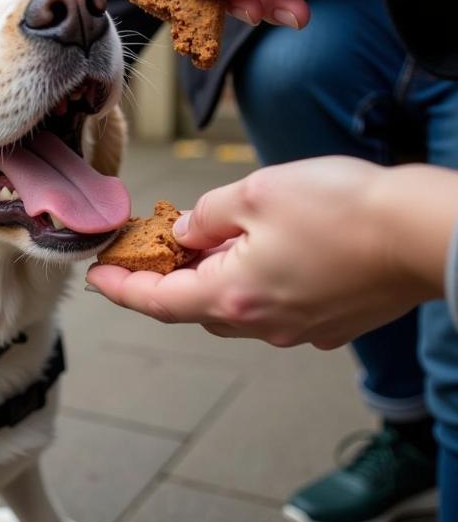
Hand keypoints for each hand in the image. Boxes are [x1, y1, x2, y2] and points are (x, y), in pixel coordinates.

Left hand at [87, 159, 457, 348]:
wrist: (423, 234)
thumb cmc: (343, 210)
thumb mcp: (256, 194)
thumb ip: (207, 215)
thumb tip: (187, 230)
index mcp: (234, 295)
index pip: (158, 301)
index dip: (121, 288)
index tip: (97, 277)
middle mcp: (262, 323)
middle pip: (194, 304)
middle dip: (167, 277)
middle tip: (149, 246)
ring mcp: (296, 327)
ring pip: (233, 304)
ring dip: (210, 276)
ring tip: (204, 240)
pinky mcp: (325, 322)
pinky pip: (270, 304)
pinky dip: (249, 280)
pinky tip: (259, 249)